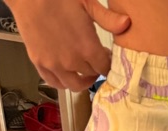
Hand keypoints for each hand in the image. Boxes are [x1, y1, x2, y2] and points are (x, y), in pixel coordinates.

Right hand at [6, 0, 130, 92]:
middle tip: (94, 58)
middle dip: (95, 67)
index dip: (107, 63)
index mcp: (88, 47)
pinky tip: (66, 75)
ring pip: (75, 85)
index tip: (105, 56)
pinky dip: (63, 83)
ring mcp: (55, 65)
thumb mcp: (87, 3)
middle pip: (91, 74)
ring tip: (83, 72)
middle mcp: (72, 61)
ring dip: (82, 81)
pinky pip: (55, 83)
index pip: (105, 67)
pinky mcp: (40, 64)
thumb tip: (126, 24)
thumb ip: (107, 18)